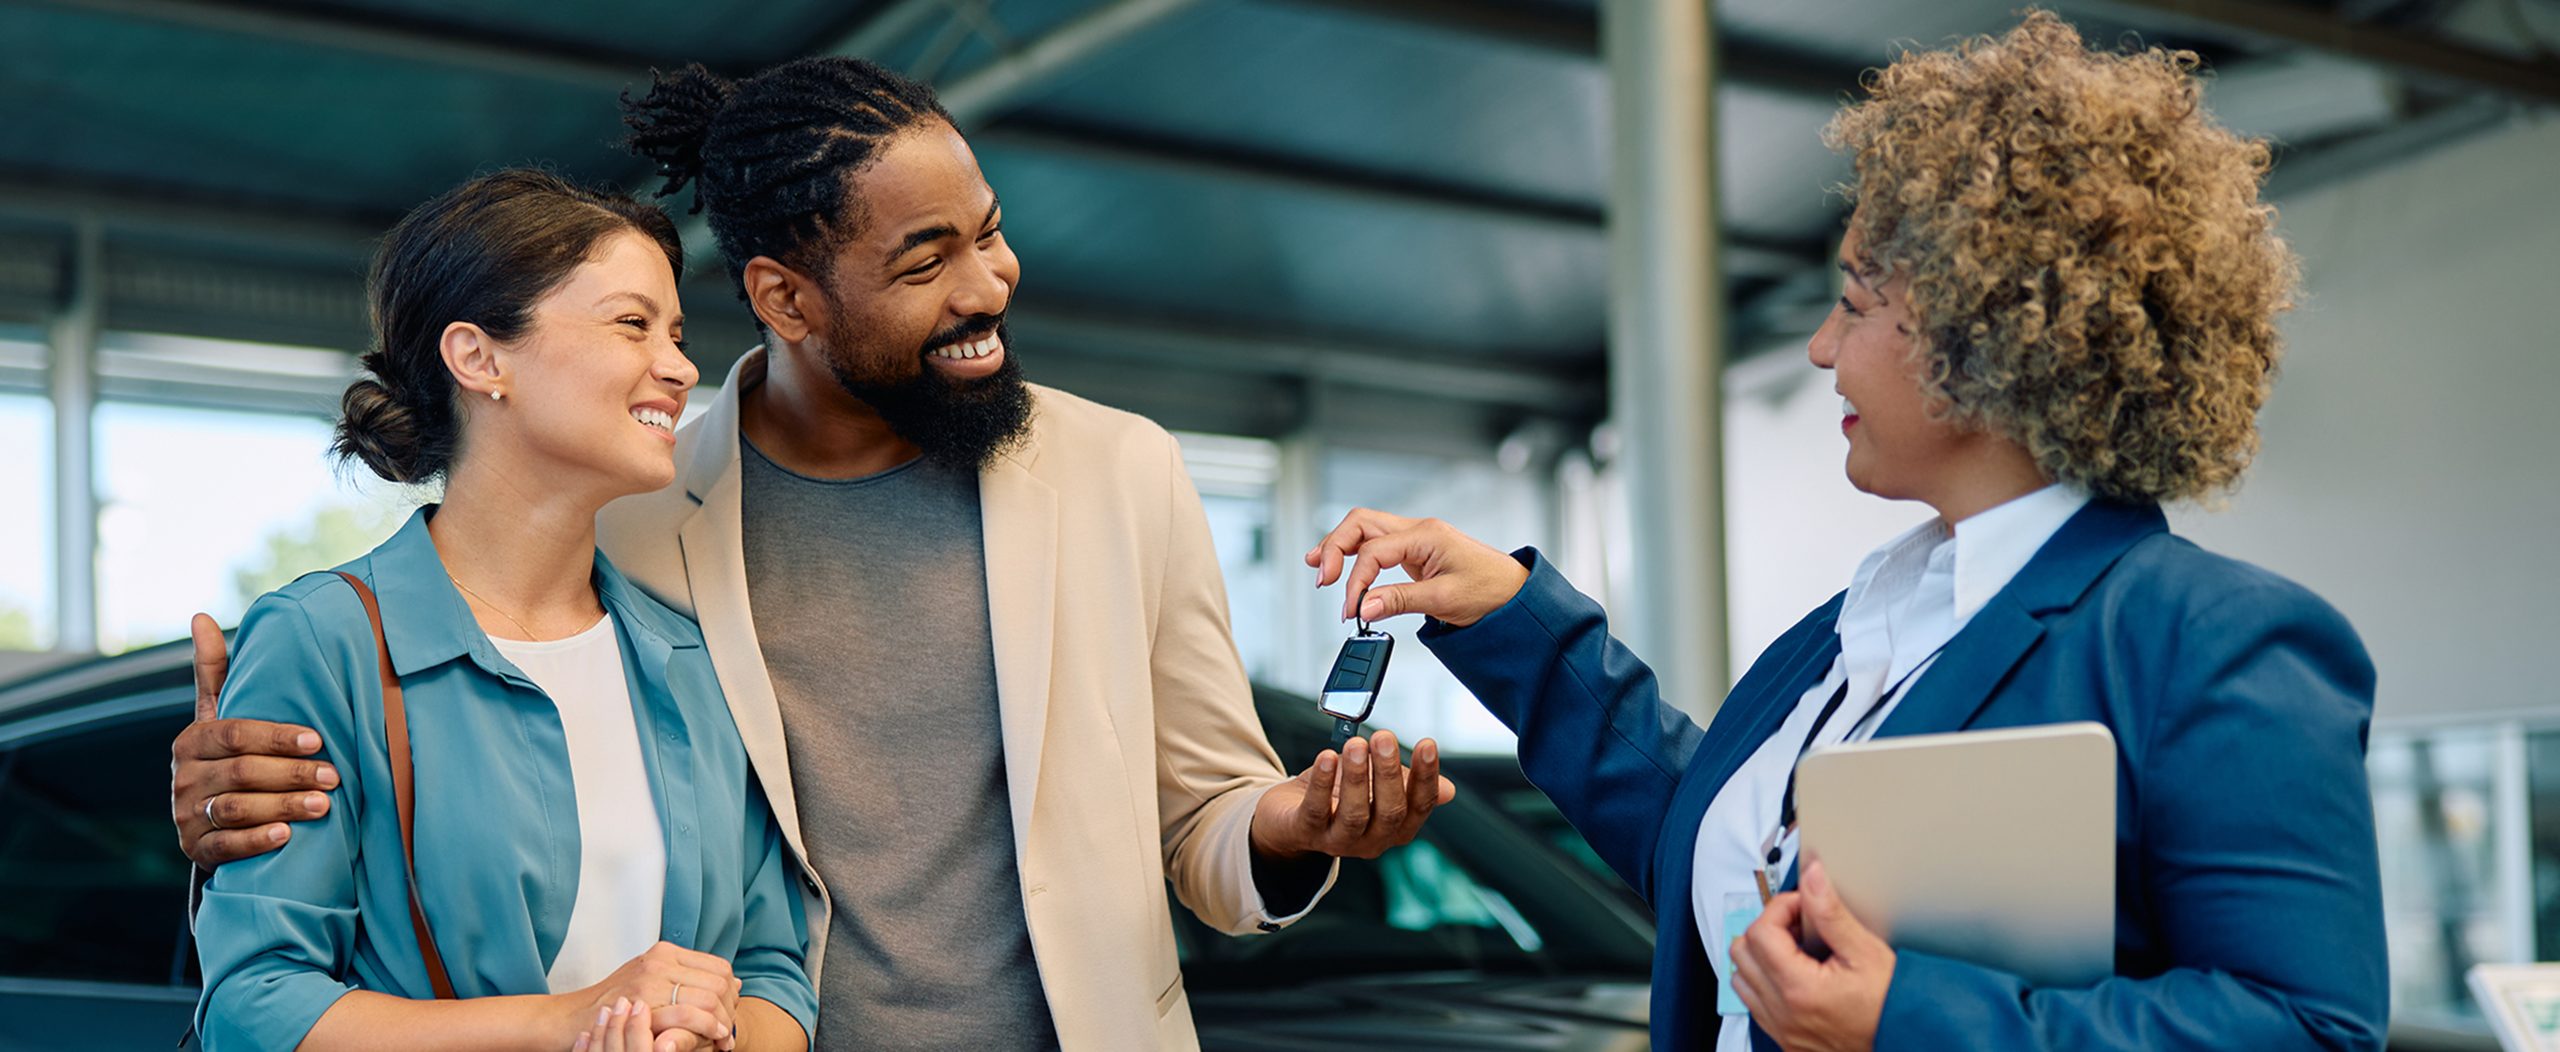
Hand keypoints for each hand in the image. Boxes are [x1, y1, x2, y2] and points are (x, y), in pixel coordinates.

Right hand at [171, 613, 338, 867]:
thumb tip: (200, 616)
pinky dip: (255, 841)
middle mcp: (183, 778)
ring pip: (235, 809)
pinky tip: (285, 835)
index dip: (277, 737)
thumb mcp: (220, 714)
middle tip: (335, 776)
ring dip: (282, 806)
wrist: (210, 816)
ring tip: (325, 805)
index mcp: (192, 741)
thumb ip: (216, 671)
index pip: (235, 734)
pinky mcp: (196, 848)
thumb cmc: (227, 755)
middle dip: (291, 774)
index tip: (318, 739)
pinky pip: (224, 847)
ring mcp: (186, 815)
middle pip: (241, 772)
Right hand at [558, 942, 740, 1051]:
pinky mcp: (644, 1002)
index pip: (718, 967)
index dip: (730, 992)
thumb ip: (687, 979)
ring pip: (709, 996)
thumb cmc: (610, 1005)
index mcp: (665, 953)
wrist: (570, 1018)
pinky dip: (707, 1027)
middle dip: (729, 1009)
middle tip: (728, 1032)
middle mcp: (661, 961)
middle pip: (718, 982)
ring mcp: (652, 979)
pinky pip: (690, 1013)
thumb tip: (734, 981)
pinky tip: (711, 1038)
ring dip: (721, 1021)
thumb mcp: (650, 981)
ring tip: (721, 1039)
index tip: (729, 1012)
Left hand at [1252, 729, 1455, 860]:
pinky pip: (1316, 810)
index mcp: (1396, 828)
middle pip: (1390, 811)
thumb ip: (1408, 785)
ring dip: (1357, 777)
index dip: (1426, 776)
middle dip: (1388, 772)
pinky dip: (1323, 783)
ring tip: (1356, 745)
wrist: (1290, 819)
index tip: (1427, 743)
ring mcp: (1339, 841)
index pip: (1419, 805)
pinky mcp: (1306, 832)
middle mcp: (1373, 840)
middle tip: (1384, 737)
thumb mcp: (1378, 788)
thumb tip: (1447, 790)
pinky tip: (1327, 757)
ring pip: (1354, 814)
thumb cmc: (1340, 798)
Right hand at [1304, 510, 1527, 627]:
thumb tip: (1362, 607)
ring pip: (1366, 531)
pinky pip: (1379, 545)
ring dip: (1341, 547)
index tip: (1351, 610)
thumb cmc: (1492, 591)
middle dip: (1335, 547)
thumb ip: (1398, 600)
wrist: (1517, 595)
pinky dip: (1357, 555)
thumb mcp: (1444, 600)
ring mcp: (1417, 539)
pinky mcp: (1417, 553)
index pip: (1374, 550)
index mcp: (1426, 535)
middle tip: (1322, 578)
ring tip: (1320, 567)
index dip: (1356, 581)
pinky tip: (1343, 567)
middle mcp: (1419, 530)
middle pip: (1361, 524)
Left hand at [1729, 861, 1893, 1051]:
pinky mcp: (1784, 1039)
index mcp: (1799, 988)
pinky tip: (1791, 974)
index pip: (1761, 932)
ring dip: (1760, 956)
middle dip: (1766, 928)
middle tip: (1796, 925)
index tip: (1801, 906)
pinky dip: (1763, 983)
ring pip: (1741, 979)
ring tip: (1793, 950)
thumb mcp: (1865, 951)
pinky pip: (1754, 1004)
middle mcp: (1783, 1012)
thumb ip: (1831, 912)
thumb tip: (1811, 877)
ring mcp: (1781, 1028)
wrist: (1906, 1037)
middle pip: (1742, 952)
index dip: (1780, 908)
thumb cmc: (1890, 1003)